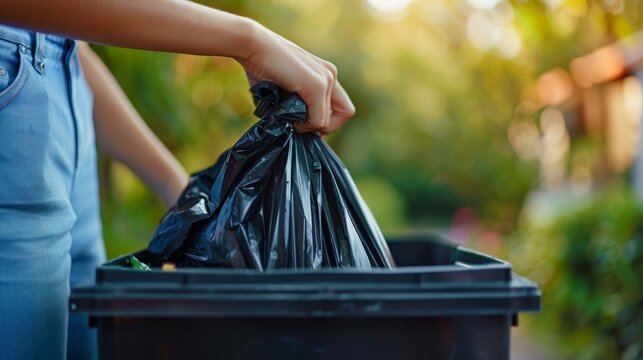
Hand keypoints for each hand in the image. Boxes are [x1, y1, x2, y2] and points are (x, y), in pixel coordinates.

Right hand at [239, 21, 354, 133]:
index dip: (328, 121)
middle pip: (342, 115)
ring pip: (328, 121)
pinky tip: (288, 117)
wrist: (252, 46)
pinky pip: (318, 120)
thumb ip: (298, 105)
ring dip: (309, 126)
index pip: (342, 108)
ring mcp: (326, 79)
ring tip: (290, 118)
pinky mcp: (317, 85)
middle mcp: (331, 74)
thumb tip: (299, 130)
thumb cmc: (260, 67)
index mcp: (326, 73)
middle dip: (320, 126)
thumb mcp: (286, 88)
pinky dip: (304, 126)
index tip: (307, 123)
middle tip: (299, 124)